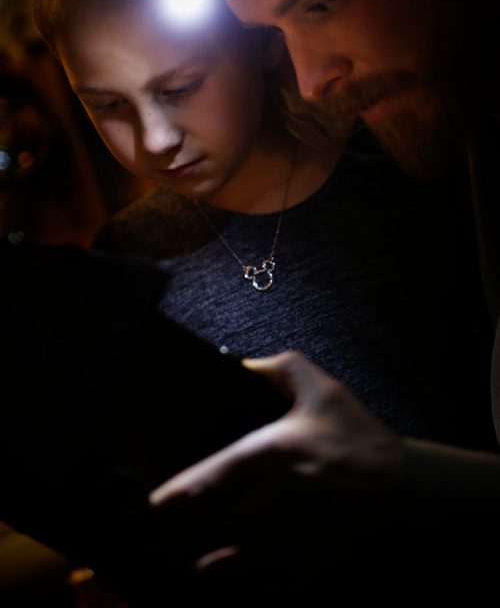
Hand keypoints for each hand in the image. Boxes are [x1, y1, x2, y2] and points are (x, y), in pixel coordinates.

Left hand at [149, 350, 402, 586]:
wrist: (403, 487)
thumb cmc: (359, 436)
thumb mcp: (323, 389)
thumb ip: (280, 368)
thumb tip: (243, 363)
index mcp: (269, 455)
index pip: (206, 480)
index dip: (168, 496)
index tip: (142, 502)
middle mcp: (269, 500)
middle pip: (202, 526)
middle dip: (167, 533)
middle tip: (138, 533)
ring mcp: (284, 536)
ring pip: (219, 556)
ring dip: (189, 553)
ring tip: (159, 552)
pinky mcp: (299, 560)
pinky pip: (252, 574)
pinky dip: (225, 572)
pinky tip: (204, 569)